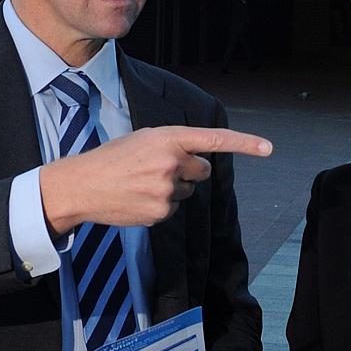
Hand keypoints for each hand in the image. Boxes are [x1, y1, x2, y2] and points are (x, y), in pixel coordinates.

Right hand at [39, 126, 271, 235]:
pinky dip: (160, 205)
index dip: (244, 143)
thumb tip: (199, 165)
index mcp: (167, 138)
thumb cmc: (112, 159)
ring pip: (188, 191)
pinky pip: (174, 209)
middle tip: (158, 169)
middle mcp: (171, 162)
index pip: (213, 140)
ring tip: (141, 183)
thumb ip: (173, 146)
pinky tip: (138, 198)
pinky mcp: (161, 212)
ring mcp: (167, 189)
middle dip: (189, 170)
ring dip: (172, 188)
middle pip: (202, 170)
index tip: (268, 148)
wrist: (82, 185)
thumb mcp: (143, 140)